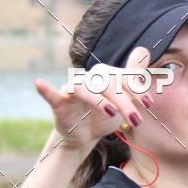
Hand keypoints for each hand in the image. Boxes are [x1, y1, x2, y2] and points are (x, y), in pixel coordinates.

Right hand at [33, 46, 154, 155]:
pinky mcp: (59, 103)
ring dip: (98, 100)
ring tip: (111, 113)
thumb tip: (144, 51)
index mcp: (106, 77)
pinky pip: (50, 95)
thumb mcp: (123, 100)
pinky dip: (45, 89)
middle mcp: (89, 79)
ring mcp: (73, 90)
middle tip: (136, 120)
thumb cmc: (104, 115)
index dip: (136, 89)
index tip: (148, 104)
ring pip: (84, 89)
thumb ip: (133, 78)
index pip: (121, 78)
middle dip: (124, 102)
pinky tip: (39, 83)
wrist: (85, 136)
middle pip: (107, 85)